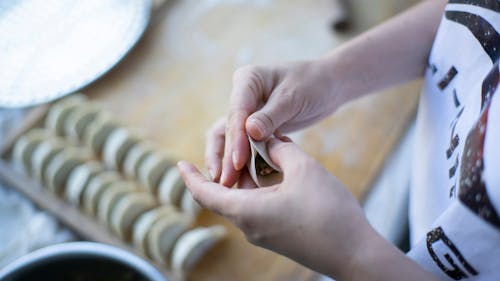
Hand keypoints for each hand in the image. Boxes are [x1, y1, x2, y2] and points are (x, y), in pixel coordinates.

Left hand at [180, 137, 370, 278]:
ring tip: (266, 151)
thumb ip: (280, 150)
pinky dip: (264, 188)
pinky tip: (282, 172)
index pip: (205, 193)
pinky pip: (261, 208)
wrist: (355, 253)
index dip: (190, 177)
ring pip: (247, 199)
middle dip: (234, 165)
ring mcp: (264, 234)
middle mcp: (249, 226)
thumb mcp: (303, 169)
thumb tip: (268, 142)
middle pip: (228, 192)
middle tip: (243, 141)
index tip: (180, 163)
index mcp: (246, 211)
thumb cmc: (327, 211)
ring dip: (252, 176)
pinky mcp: (279, 236)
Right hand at [210, 60, 346, 185]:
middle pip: (227, 129)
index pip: (237, 112)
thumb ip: (271, 115)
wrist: (329, 85)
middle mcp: (241, 95)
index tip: (238, 162)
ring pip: (228, 139)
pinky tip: (241, 181)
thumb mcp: (293, 98)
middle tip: (227, 183)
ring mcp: (245, 111)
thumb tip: (249, 132)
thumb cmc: (314, 84)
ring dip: (227, 161)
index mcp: (247, 80)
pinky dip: (242, 162)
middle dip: (227, 156)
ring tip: (227, 186)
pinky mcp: (253, 126)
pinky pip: (242, 145)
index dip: (235, 139)